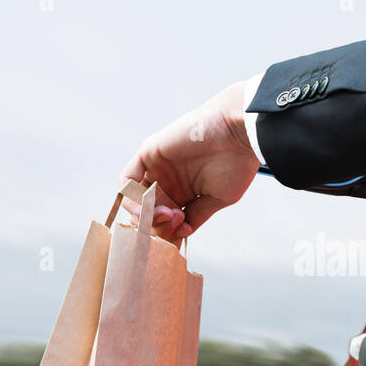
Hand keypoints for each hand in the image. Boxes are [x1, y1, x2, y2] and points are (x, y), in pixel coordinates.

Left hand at [121, 77, 259, 239]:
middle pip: (149, 214)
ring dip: (146, 215)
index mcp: (186, 193)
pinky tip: (149, 206)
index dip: (169, 233)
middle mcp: (169, 181)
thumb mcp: (219, 198)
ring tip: (168, 214)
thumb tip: (181, 231)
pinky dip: (130, 198)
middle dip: (158, 226)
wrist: (238, 133)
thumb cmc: (237, 163)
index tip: (183, 231)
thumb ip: (197, 215)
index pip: (166, 221)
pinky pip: (126, 181)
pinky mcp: (147, 155)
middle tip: (176, 222)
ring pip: (136, 201)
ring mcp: (156, 169)